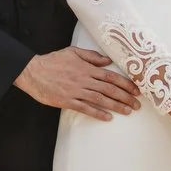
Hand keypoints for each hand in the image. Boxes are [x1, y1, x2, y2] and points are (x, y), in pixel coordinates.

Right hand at [14, 48, 141, 119]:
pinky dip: (97, 113)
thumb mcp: (73, 52)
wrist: (33, 71)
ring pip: (100, 100)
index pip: (111, 77)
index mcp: (87, 68)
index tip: (136, 90)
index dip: (126, 84)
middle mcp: (84, 80)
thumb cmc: (53, 60)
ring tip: (128, 111)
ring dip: (116, 106)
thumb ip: (92, 56)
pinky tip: (108, 117)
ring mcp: (76, 91)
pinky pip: (85, 108)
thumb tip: (108, 61)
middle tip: (137, 104)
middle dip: (125, 97)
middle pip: (109, 90)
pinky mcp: (67, 101)